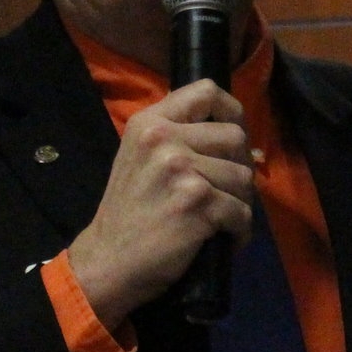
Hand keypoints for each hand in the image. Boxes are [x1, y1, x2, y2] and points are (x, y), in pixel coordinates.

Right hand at [67, 80, 255, 329]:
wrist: (108, 260)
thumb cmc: (128, 212)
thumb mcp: (139, 158)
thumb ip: (176, 138)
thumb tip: (238, 135)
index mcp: (150, 123)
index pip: (206, 91)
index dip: (231, 111)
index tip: (233, 134)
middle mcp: (164, 139)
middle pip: (234, 137)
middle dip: (239, 166)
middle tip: (227, 190)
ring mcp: (182, 169)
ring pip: (244, 177)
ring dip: (239, 202)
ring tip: (220, 218)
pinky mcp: (198, 202)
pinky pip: (242, 212)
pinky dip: (239, 231)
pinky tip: (223, 239)